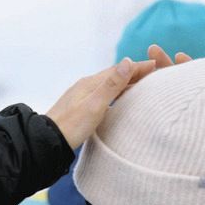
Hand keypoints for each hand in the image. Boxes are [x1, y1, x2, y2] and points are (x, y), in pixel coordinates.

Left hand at [45, 44, 189, 150]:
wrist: (46, 144)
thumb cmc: (71, 127)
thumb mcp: (94, 106)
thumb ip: (111, 85)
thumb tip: (127, 61)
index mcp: (90, 83)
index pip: (120, 70)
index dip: (139, 67)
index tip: (158, 65)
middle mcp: (85, 86)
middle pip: (114, 76)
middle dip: (134, 73)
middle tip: (155, 74)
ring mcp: (80, 97)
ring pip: (108, 86)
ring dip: (125, 84)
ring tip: (141, 86)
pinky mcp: (78, 109)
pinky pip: (102, 96)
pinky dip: (115, 95)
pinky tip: (117, 102)